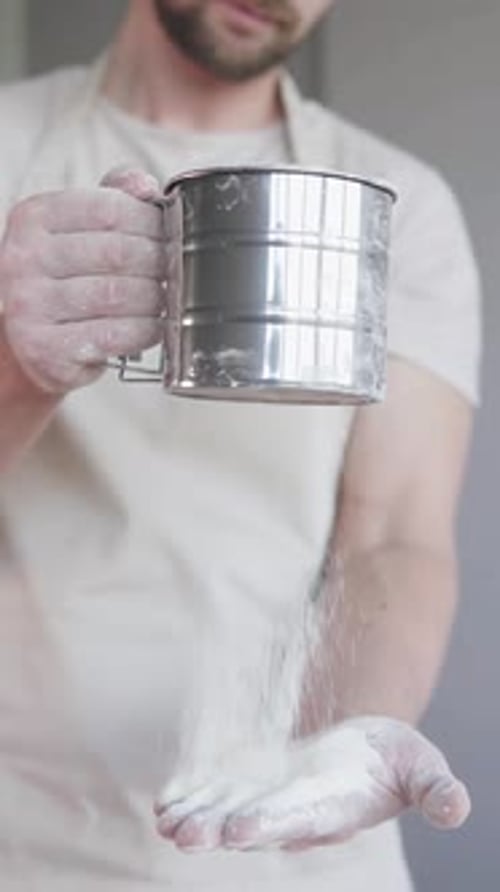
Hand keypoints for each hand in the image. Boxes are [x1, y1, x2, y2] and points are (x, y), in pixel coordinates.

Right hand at [0, 166, 165, 393]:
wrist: (33, 343)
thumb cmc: (66, 278)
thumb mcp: (79, 228)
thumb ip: (114, 197)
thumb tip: (147, 188)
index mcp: (33, 217)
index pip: (109, 209)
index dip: (152, 222)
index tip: (171, 234)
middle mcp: (22, 258)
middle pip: (118, 253)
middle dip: (159, 263)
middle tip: (177, 271)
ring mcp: (29, 305)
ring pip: (118, 295)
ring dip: (156, 298)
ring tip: (168, 298)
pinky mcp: (46, 348)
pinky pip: (113, 335)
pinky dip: (145, 330)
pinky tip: (155, 326)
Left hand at [154, 716, 470, 852]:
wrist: (366, 754)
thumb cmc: (396, 761)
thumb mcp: (421, 767)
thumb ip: (434, 789)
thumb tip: (457, 808)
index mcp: (334, 807)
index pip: (299, 818)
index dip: (270, 821)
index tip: (239, 829)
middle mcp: (296, 811)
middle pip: (253, 822)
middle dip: (219, 828)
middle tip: (185, 836)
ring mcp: (270, 798)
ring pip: (228, 810)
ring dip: (198, 816)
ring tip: (168, 823)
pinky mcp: (254, 782)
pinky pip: (219, 791)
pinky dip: (194, 794)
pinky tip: (168, 802)